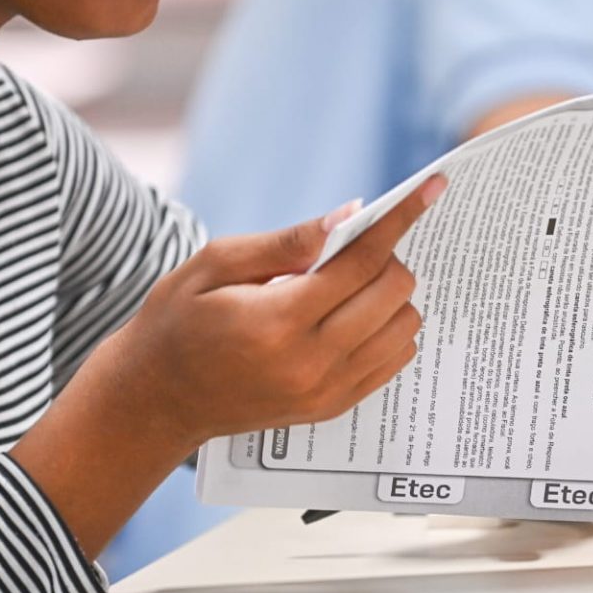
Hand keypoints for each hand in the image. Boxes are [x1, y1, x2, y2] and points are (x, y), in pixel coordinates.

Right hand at [14, 176, 444, 555]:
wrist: (158, 398)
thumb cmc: (178, 321)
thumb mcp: (216, 264)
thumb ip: (287, 242)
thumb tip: (352, 214)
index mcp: (278, 321)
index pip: (362, 261)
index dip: (401, 217)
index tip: (434, 186)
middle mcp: (311, 363)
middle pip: (393, 292)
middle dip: (385, 257)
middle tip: (347, 251)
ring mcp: (326, 391)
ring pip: (403, 327)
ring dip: (389, 295)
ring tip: (344, 287)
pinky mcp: (333, 407)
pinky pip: (393, 360)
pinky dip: (387, 329)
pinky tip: (352, 316)